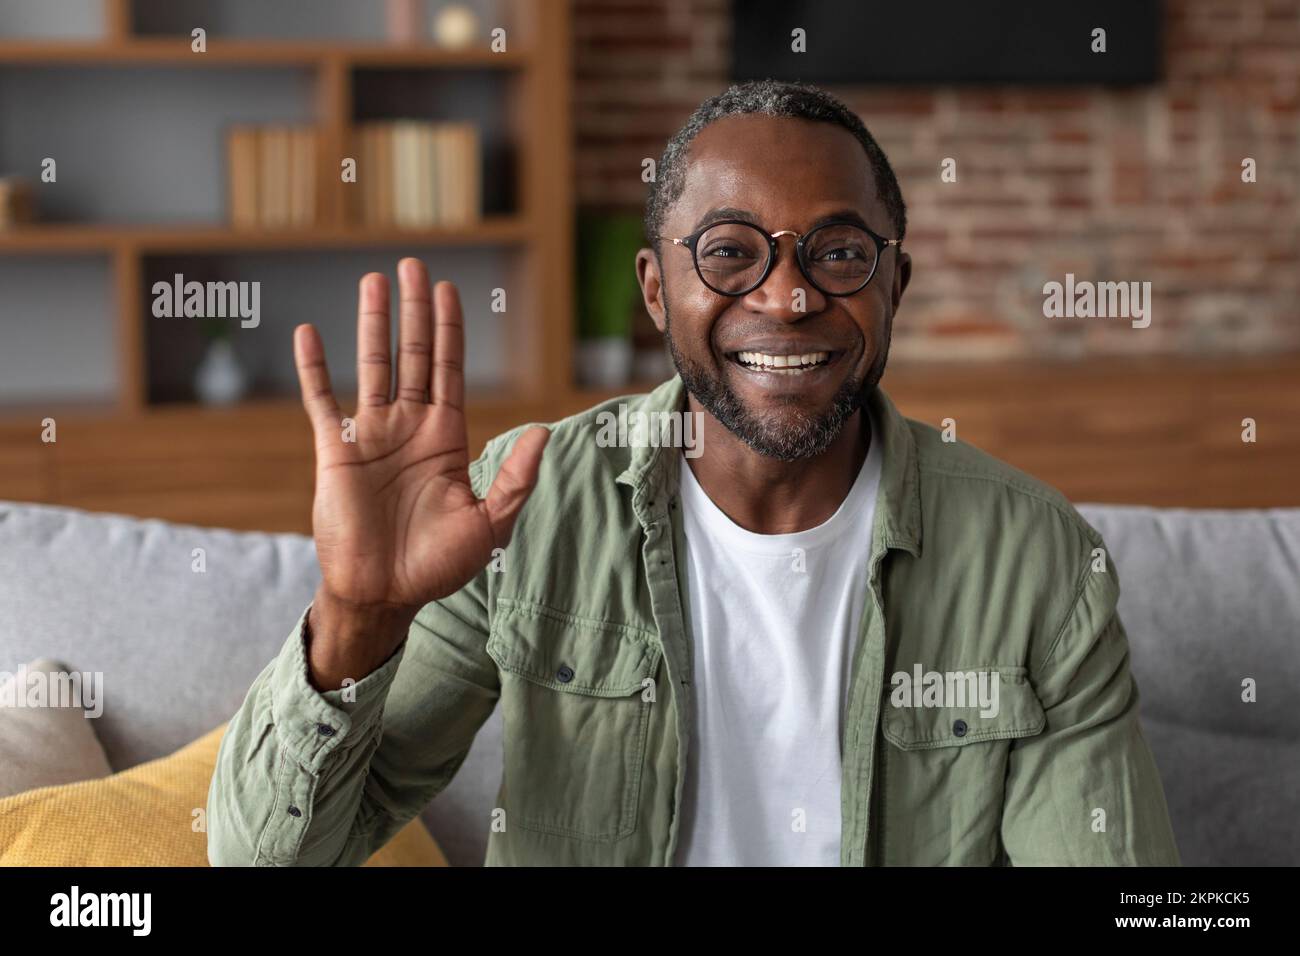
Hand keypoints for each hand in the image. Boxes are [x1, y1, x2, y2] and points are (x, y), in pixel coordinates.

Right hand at [294, 258, 547, 623]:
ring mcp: (372, 436)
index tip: (449, 291)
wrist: (384, 594)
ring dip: (373, 324)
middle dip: (415, 311)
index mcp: (445, 439)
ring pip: (372, 365)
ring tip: (374, 282)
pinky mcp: (336, 452)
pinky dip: (313, 368)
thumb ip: (516, 478)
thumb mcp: (490, 523)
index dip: (449, 330)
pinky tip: (308, 333)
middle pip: (413, 355)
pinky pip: (321, 401)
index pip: (449, 370)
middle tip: (413, 265)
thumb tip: (544, 430)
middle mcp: (409, 428)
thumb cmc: (438, 565)